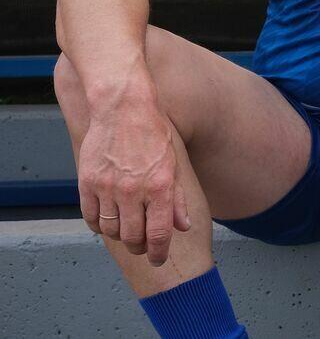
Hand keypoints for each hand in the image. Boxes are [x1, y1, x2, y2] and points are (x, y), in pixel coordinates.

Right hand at [77, 109, 190, 265]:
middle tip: (143, 247)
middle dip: (140, 247)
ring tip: (127, 231)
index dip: (159, 252)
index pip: (159, 234)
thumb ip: (178, 199)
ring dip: (120, 237)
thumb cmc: (153, 134)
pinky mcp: (87, 182)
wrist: (123, 107)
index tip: (158, 259)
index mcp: (160, 187)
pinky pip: (91, 217)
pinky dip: (99, 226)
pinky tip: (108, 221)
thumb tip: (183, 227)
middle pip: (133, 238)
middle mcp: (133, 190)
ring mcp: (107, 187)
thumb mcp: (174, 164)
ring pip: (111, 231)